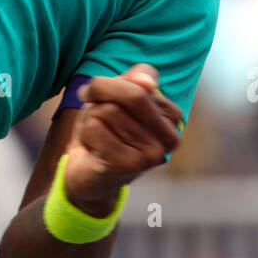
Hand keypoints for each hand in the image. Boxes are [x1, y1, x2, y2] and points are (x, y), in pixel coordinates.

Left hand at [61, 64, 182, 214]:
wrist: (88, 177)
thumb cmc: (104, 130)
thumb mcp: (116, 98)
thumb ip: (132, 81)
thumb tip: (146, 83)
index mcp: (172, 116)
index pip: (140, 81)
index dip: (110, 83)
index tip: (101, 96)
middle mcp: (170, 137)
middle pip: (131, 93)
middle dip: (100, 93)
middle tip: (88, 105)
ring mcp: (152, 154)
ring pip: (108, 110)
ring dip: (91, 119)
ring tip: (98, 136)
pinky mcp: (129, 165)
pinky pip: (95, 127)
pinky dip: (85, 133)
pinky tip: (93, 149)